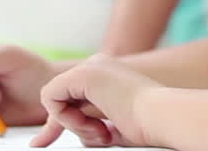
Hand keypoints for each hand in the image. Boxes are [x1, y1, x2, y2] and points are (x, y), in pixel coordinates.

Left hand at [32, 54, 161, 147]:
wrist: (161, 116)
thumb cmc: (147, 124)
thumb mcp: (114, 125)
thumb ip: (94, 124)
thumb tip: (82, 134)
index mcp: (108, 74)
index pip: (72, 96)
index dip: (63, 121)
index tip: (46, 141)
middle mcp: (97, 64)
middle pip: (61, 97)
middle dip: (60, 123)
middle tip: (52, 142)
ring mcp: (90, 66)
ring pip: (55, 99)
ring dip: (73, 124)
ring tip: (101, 131)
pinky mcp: (82, 74)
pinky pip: (51, 98)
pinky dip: (65, 119)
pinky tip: (91, 124)